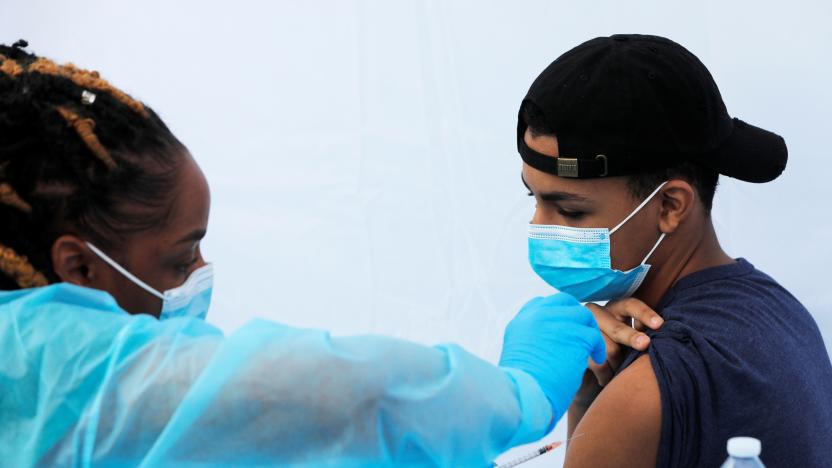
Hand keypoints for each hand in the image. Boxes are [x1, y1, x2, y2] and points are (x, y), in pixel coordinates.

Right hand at [499, 293, 605, 418]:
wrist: (526, 397)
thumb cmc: (522, 385)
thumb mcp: (519, 353)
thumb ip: (532, 338)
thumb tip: (551, 338)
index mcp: (521, 320)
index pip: (544, 303)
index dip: (558, 314)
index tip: (566, 329)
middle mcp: (536, 315)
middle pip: (566, 303)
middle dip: (578, 318)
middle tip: (585, 335)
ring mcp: (556, 322)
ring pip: (583, 316)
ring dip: (590, 333)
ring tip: (594, 350)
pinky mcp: (574, 335)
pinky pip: (594, 336)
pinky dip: (599, 348)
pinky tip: (599, 360)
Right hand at [584, 298, 663, 386]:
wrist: (587, 368)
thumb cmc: (618, 351)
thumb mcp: (632, 340)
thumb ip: (642, 334)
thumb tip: (659, 336)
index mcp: (616, 309)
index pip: (630, 305)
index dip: (645, 314)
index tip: (659, 324)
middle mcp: (598, 314)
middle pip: (616, 328)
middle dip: (631, 337)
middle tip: (645, 344)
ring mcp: (584, 329)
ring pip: (608, 349)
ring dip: (618, 364)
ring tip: (620, 373)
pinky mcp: (576, 345)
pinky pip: (596, 362)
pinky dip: (606, 374)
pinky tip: (607, 379)